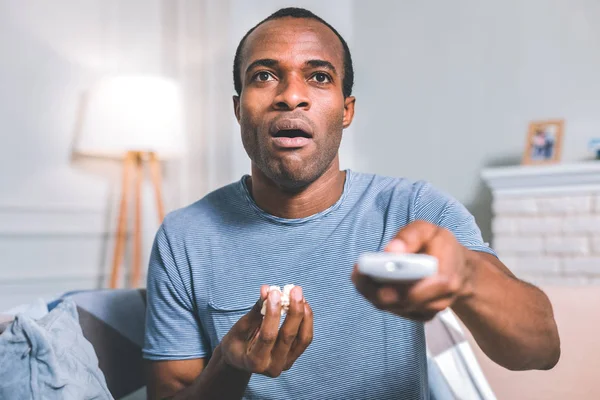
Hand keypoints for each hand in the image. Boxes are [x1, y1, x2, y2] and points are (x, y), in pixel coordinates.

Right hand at [218, 285, 312, 376]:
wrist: (240, 362)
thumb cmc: (237, 343)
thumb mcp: (240, 328)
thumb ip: (256, 310)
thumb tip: (267, 290)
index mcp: (254, 362)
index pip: (267, 335)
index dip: (272, 313)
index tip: (274, 292)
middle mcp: (273, 367)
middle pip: (288, 336)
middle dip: (294, 311)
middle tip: (295, 290)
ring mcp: (285, 364)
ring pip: (303, 338)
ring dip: (304, 314)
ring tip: (300, 296)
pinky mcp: (293, 358)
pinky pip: (305, 338)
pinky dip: (306, 320)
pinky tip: (303, 305)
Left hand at [352, 220, 471, 320]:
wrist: (460, 268)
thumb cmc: (440, 245)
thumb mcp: (428, 230)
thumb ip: (409, 236)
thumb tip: (390, 251)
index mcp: (445, 278)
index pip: (412, 290)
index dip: (386, 284)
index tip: (363, 270)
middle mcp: (440, 299)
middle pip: (399, 302)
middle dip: (373, 290)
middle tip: (357, 274)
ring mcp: (430, 310)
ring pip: (394, 308)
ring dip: (373, 294)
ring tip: (361, 276)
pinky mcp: (422, 315)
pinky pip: (396, 311)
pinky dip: (381, 299)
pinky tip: (372, 285)